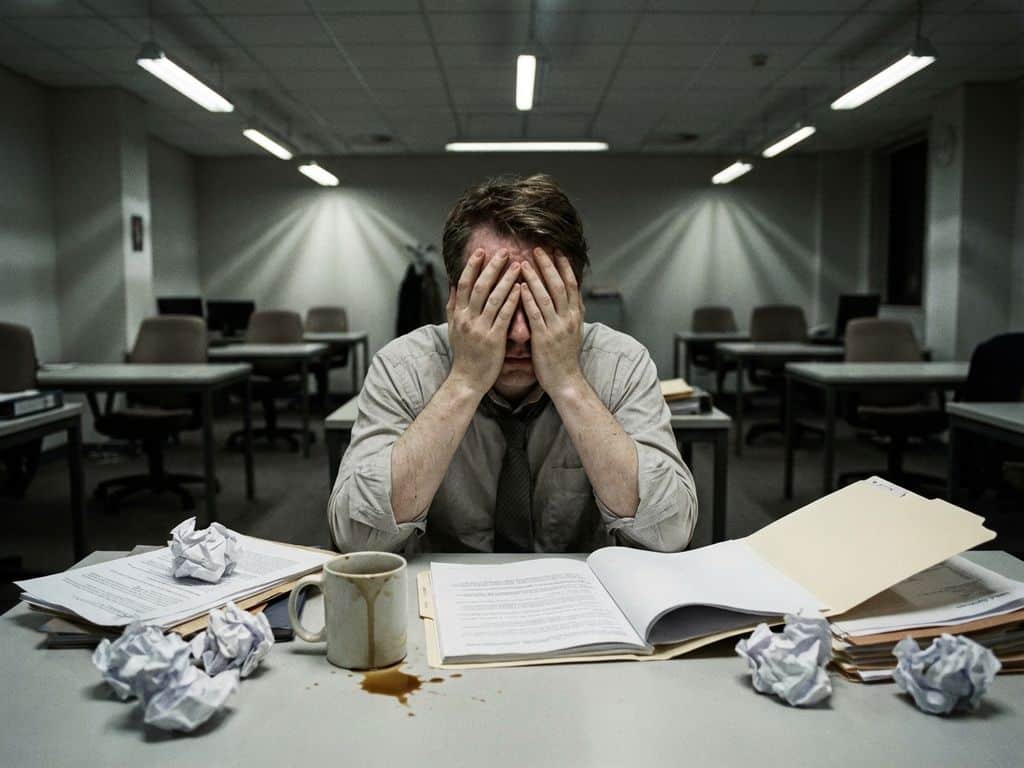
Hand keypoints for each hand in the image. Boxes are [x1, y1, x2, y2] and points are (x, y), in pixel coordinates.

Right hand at [446, 248, 520, 395]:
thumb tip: (453, 283)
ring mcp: (480, 329)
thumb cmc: (464, 353)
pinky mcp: (494, 339)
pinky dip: (512, 300)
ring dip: (506, 280)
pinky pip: (504, 316)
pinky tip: (522, 288)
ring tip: (518, 265)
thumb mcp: (453, 328)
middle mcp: (467, 319)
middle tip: (504, 251)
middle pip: (480, 286)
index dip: (472, 266)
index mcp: (458, 314)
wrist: (467, 379)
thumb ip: (453, 305)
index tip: (481, 251)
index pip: (464, 284)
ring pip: (494, 298)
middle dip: (492, 267)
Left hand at [520, 248, 584, 397]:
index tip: (556, 250)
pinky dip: (528, 299)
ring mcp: (557, 328)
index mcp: (576, 315)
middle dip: (548, 265)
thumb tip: (571, 294)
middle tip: (538, 249)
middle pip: (559, 285)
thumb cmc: (565, 356)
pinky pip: (535, 314)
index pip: (572, 284)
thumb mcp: (574, 330)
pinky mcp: (544, 338)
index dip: (564, 266)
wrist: (566, 380)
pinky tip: (520, 287)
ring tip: (523, 262)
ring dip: (535, 277)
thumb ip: (571, 312)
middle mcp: (569, 318)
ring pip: (546, 297)